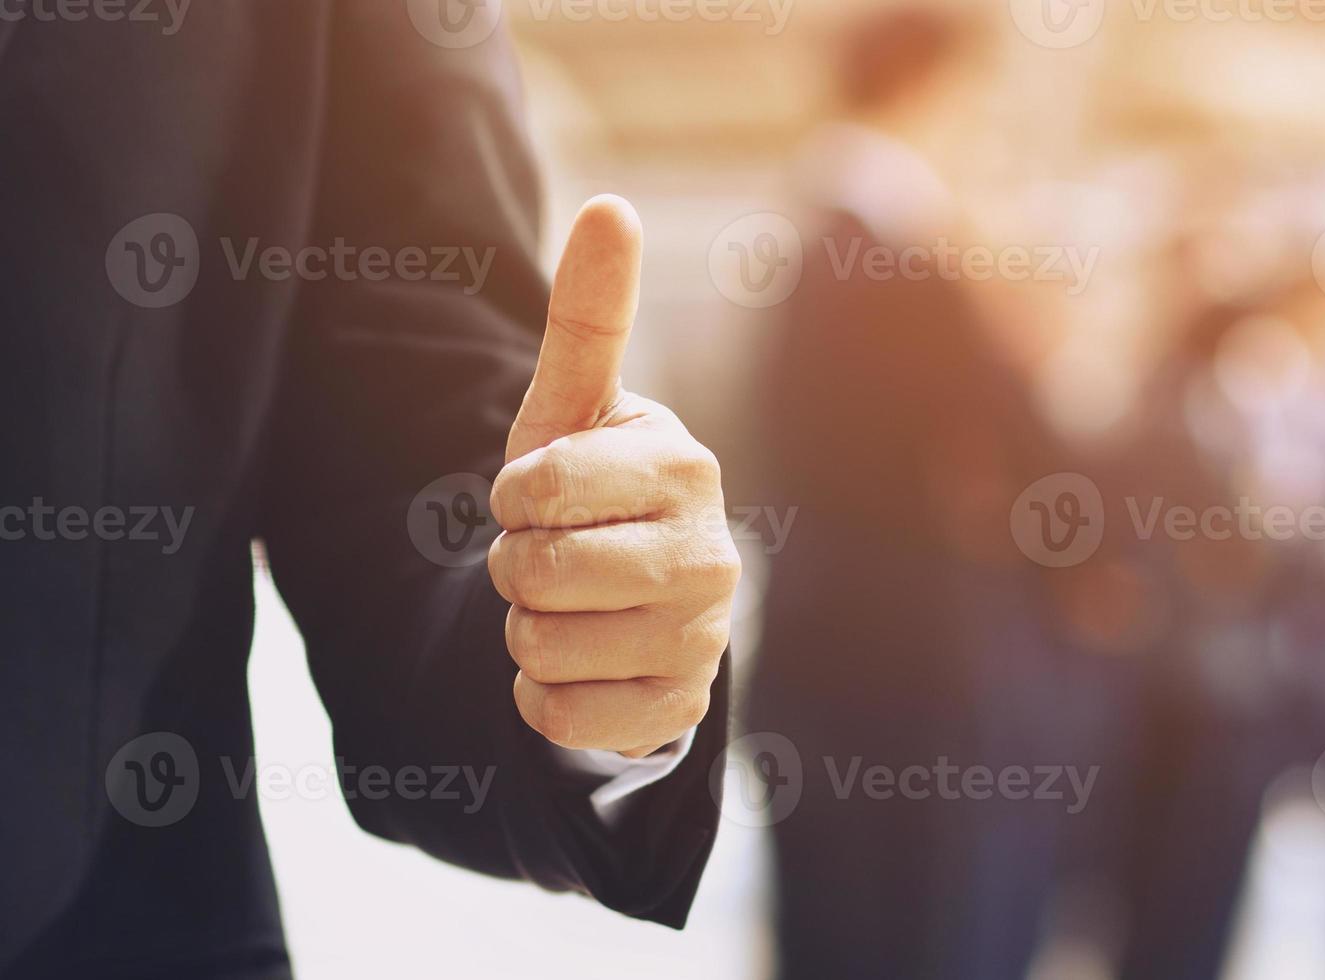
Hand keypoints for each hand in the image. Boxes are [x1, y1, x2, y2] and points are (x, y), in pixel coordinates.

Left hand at [488, 195, 738, 758]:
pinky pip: (559, 717)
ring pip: (539, 649)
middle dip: (513, 568)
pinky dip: (543, 698)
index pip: (534, 490)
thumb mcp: (577, 406)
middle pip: (534, 574)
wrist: (635, 607)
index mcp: (685, 465)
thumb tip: (613, 204)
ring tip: (570, 608)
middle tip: (551, 556)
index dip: (510, 497)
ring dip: (526, 633)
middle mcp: (711, 553)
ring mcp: (704, 638)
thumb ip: (590, 316)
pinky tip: (582, 666)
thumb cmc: (592, 491)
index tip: (540, 494)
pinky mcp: (680, 710)